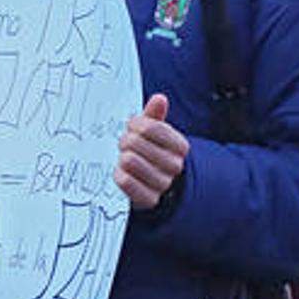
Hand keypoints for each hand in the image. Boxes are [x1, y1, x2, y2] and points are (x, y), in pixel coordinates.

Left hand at [116, 94, 188, 209]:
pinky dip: (119, 175)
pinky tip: (122, 173)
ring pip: (129, 161)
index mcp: (180, 146)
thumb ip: (155, 115)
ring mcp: (162, 183)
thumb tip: (159, 99)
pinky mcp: (148, 199)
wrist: (151, 184)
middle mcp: (175, 166)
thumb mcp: (153, 131)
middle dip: (125, 141)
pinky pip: (125, 181)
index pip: (150, 127)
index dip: (135, 124)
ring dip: (121, 158)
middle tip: (126, 145)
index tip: (131, 127)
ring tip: (125, 159)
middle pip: (135, 142)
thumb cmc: (150, 151)